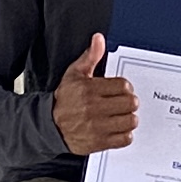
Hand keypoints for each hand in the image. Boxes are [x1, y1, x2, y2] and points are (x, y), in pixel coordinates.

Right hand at [52, 31, 139, 154]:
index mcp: (89, 89)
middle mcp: (93, 108)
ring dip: (129, 118)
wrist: (50, 125)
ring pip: (130, 121)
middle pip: (130, 103)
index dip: (125, 87)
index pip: (123, 86)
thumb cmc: (65, 99)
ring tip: (122, 116)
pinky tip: (118, 129)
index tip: (120, 90)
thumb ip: (90, 56)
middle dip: (129, 102)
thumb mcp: (75, 74)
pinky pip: (125, 138)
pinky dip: (125, 135)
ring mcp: (97, 127)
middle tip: (123, 103)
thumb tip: (98, 39)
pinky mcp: (99, 142)